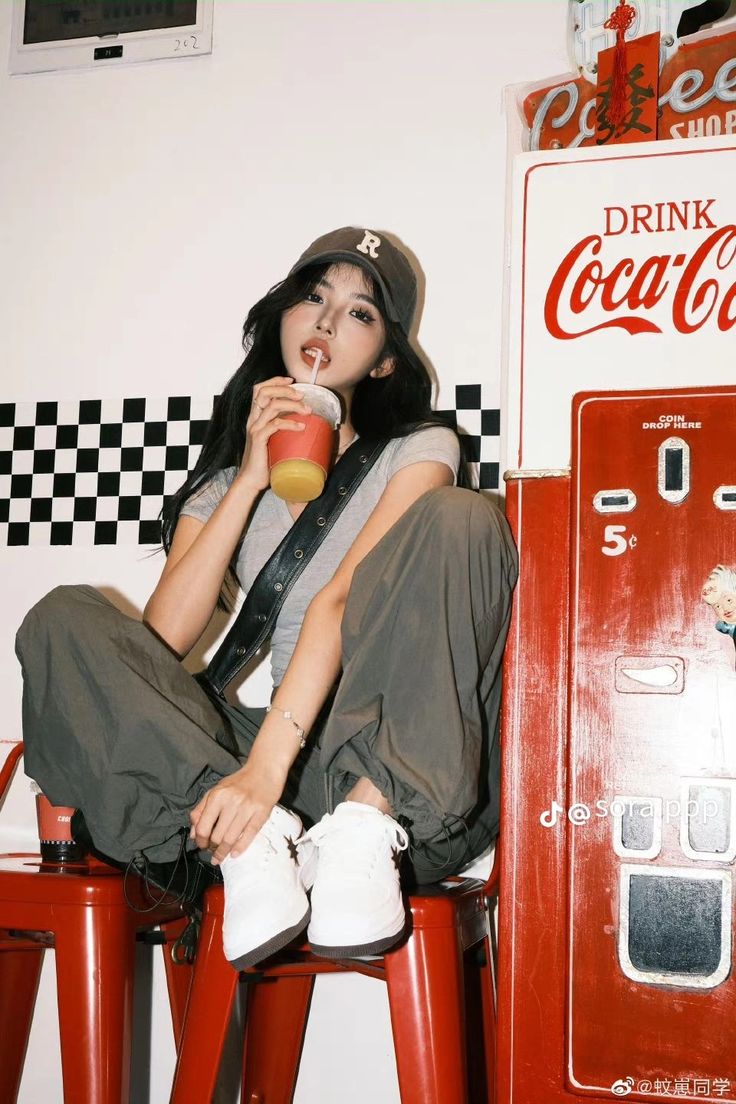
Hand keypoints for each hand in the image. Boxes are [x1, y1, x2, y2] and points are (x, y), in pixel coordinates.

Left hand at [189, 759, 285, 864]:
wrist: (264, 771)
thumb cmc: (239, 782)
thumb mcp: (216, 791)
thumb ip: (201, 810)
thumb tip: (193, 834)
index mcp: (217, 796)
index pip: (203, 827)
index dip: (200, 841)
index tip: (202, 845)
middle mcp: (231, 802)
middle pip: (217, 836)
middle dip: (212, 848)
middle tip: (212, 851)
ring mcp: (247, 809)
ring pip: (231, 839)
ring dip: (223, 852)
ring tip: (220, 856)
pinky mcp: (261, 813)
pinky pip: (249, 835)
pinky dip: (240, 848)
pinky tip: (234, 854)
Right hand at [237, 376, 310, 490]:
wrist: (251, 480)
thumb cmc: (264, 462)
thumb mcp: (272, 440)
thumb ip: (281, 430)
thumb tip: (304, 424)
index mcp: (255, 416)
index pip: (259, 389)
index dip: (275, 380)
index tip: (291, 380)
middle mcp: (252, 419)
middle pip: (264, 391)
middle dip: (285, 389)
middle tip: (302, 395)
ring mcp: (255, 428)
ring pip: (272, 405)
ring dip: (292, 405)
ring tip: (307, 410)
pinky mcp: (258, 439)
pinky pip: (275, 425)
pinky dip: (290, 423)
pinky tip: (301, 426)